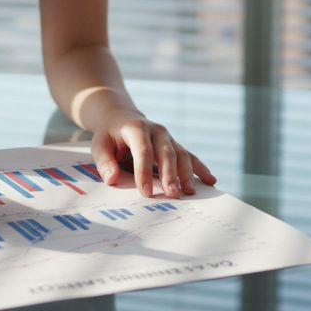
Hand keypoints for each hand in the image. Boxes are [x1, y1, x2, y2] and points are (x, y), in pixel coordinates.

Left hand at [91, 112, 216, 197]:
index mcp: (136, 128)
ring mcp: (168, 137)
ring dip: (187, 173)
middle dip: (170, 174)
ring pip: (181, 154)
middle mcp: (156, 131)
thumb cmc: (110, 135)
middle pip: (166, 153)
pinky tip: (210, 180)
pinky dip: (201, 168)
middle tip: (172, 194)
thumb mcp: (99, 144)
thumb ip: (104, 162)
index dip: (144, 172)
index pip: (142, 151)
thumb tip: (111, 179)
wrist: (122, 117)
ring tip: (190, 192)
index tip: (145, 193)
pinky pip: (190, 156)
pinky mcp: (175, 145)